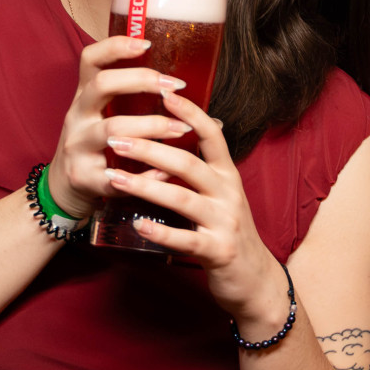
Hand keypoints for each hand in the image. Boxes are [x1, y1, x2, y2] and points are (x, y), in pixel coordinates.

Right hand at [46, 36, 194, 220]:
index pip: (90, 59)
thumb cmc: (97, 146)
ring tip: (182, 129)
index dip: (115, 47)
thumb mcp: (105, 116)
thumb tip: (196, 101)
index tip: (147, 43)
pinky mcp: (82, 176)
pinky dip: (145, 174)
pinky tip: (165, 173)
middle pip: (102, 85)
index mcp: (84, 95)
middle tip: (175, 86)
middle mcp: (77, 115)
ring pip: (112, 129)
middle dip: (142, 80)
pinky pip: (117, 174)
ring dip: (152, 126)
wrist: (64, 189)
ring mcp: (76, 145)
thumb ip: (137, 103)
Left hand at [104, 90, 287, 332]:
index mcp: (227, 174)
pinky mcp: (218, 251)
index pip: (211, 135)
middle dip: (150, 148)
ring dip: (145, 186)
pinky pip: (186, 240)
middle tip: (116, 138)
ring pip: (182, 199)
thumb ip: (202, 166)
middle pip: (188, 163)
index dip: (189, 112)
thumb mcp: (221, 192)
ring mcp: (225, 222)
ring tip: (114, 178)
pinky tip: (137, 224)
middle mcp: (228, 193)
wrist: (254, 278)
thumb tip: (183, 130)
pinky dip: (160, 232)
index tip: (163, 91)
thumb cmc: (226, 229)